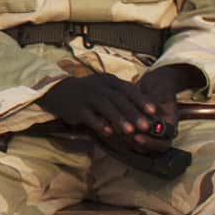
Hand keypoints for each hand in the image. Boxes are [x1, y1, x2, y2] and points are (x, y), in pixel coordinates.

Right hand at [37, 65, 190, 156]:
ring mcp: (87, 97)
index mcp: (109, 81)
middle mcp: (99, 87)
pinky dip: (99, 124)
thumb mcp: (106, 88)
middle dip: (133, 113)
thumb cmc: (90, 93)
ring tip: (129, 131)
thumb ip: (123, 96)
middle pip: (118, 99)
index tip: (153, 111)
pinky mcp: (76, 108)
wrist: (60, 91)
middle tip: (146, 127)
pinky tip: (108, 133)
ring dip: (118, 119)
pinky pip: (89, 117)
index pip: (128, 89)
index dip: (141, 100)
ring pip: (105, 107)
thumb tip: (146, 111)